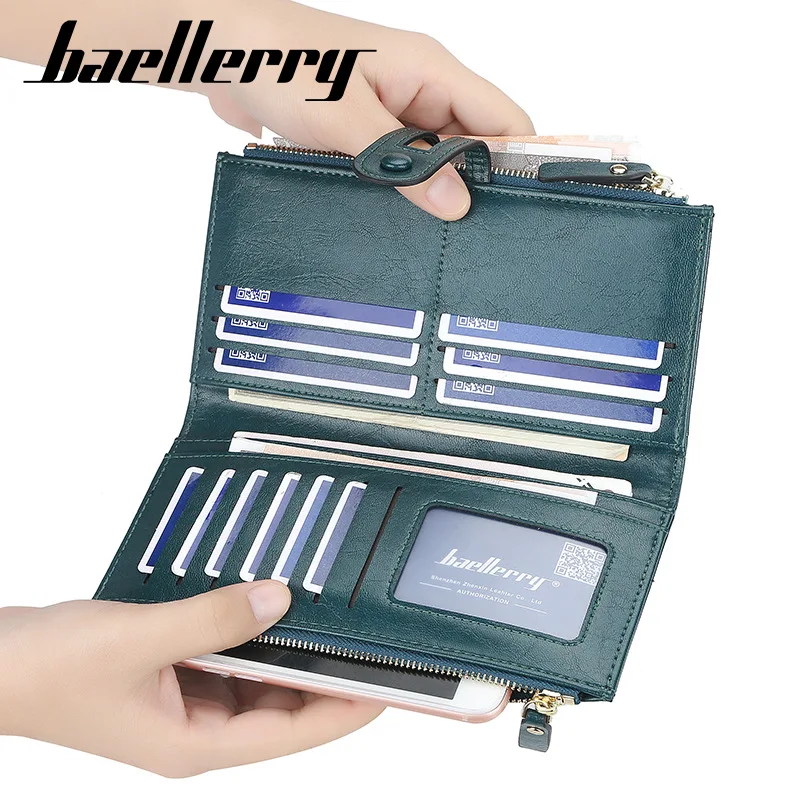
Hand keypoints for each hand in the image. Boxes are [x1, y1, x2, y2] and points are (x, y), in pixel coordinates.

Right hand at [0, 582, 382, 775]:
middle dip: (322, 671)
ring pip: (257, 680)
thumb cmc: (49, 668)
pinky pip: (228, 657)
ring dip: (285, 649)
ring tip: (323, 614)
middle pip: (282, 706)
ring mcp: (185, 704)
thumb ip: (213, 618)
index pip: (293, 731)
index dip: (345, 708)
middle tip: (364, 633)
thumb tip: (277, 601)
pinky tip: (264, 604)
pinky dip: (249, 633)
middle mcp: (197, 731)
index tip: (389, 683)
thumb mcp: (140, 637)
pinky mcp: (173, 676)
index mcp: (195, 745)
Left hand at [204, 0, 533, 218]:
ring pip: (434, 159)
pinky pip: (400, 163)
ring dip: (429, 190)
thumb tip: (454, 203)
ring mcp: (393, 110)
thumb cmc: (282, 63)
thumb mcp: (348, 120)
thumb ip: (403, 164)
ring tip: (426, 228)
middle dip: (469, 186)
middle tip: (463, 232)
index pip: (501, 119)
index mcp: (431, 70)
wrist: (222, 53)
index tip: (513, 209)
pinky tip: (395, 215)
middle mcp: (419, 88)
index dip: (515, 162)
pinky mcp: (368, 129)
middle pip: (472, 144)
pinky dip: (400, 188)